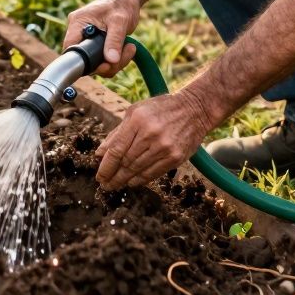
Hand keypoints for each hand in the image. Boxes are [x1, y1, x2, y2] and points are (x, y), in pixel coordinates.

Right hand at [63, 0, 140, 76]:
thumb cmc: (121, 3)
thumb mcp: (120, 21)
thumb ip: (114, 41)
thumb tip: (111, 61)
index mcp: (77, 23)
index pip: (71, 49)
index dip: (84, 61)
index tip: (105, 65)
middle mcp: (78, 32)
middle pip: (85, 60)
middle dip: (106, 64)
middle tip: (123, 56)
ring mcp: (87, 39)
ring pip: (95, 63)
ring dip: (114, 63)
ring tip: (130, 48)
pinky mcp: (95, 44)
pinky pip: (102, 59)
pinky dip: (115, 59)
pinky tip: (127, 48)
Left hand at [95, 89, 214, 188]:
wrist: (195, 110)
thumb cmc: (161, 109)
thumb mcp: (135, 112)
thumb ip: (117, 133)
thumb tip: (100, 154)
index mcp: (137, 120)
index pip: (116, 149)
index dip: (106, 166)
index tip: (99, 175)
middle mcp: (151, 134)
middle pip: (126, 162)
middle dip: (113, 176)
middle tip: (104, 185)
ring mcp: (165, 147)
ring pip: (138, 170)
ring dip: (124, 180)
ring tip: (115, 185)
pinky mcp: (175, 157)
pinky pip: (153, 173)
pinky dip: (140, 180)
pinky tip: (131, 183)